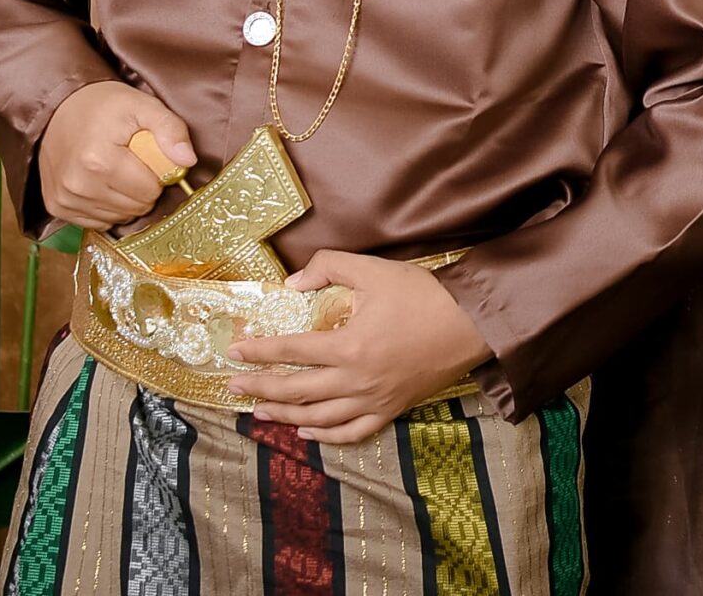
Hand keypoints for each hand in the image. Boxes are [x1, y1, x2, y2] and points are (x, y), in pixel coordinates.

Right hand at [37, 80, 195, 229]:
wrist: (60, 106)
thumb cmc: (104, 105)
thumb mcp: (143, 106)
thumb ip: (171, 129)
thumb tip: (188, 161)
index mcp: (100, 160)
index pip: (150, 191)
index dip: (156, 175)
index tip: (146, 157)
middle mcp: (79, 184)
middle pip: (135, 208)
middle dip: (142, 188)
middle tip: (132, 163)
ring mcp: (65, 198)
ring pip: (118, 218)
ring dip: (124, 199)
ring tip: (115, 170)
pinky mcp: (57, 206)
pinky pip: (97, 222)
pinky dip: (105, 207)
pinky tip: (101, 183)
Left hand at [227, 252, 494, 443]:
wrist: (469, 324)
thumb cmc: (421, 294)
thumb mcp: (373, 270)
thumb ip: (329, 267)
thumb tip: (292, 284)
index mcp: (349, 345)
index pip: (292, 351)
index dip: (259, 352)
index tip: (234, 352)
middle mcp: (356, 380)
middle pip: (296, 391)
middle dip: (260, 389)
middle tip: (233, 387)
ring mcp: (373, 399)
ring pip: (319, 417)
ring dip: (285, 416)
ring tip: (260, 412)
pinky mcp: (391, 409)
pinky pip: (352, 432)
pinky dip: (326, 436)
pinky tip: (307, 432)